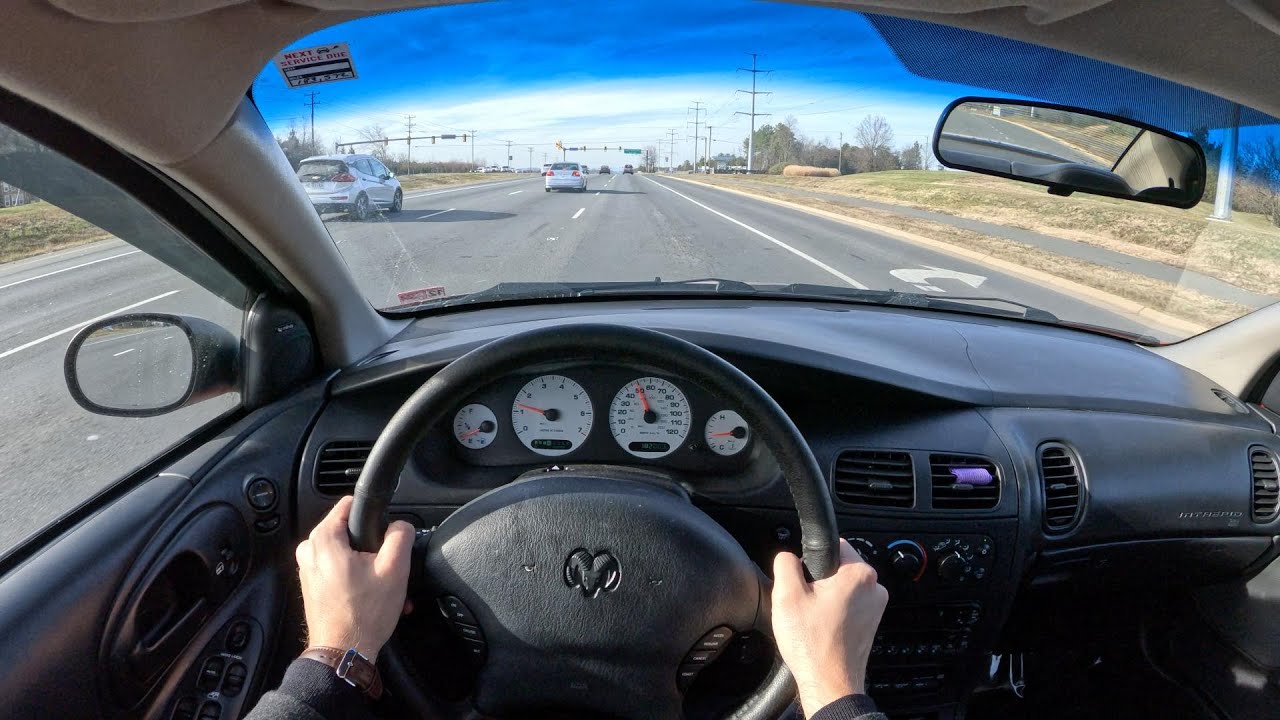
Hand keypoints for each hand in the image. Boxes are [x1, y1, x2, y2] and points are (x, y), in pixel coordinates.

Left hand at [295, 496, 414, 659]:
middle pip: (350, 530)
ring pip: (346, 551)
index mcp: (324, 539)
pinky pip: (338, 569)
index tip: (385, 535)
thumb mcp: (395, 569)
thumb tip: (401, 524)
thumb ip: (401, 536)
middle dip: (373, 547)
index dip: (374, 516)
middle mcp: (309, 551)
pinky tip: (373, 595)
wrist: (343, 652)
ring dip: (368, 565)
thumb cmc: (365, 615)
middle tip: (387, 569)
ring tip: (384, 586)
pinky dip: (357, 578)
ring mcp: (308, 569)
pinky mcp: (312, 585)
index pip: (350, 504)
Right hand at [771, 538, 887, 711]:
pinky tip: (821, 629)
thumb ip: (785, 563)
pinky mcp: (870, 624)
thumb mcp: (786, 595)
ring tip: (813, 619)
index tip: (805, 581)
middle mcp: (874, 588)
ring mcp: (875, 608)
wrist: (829, 683)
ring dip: (825, 599)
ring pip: (842, 589)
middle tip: (805, 604)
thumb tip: (787, 556)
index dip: (811, 560)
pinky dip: (833, 613)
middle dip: (818, 582)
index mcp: (859, 574)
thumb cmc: (813, 645)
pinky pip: (847, 607)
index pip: (833, 545)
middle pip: (837, 569)